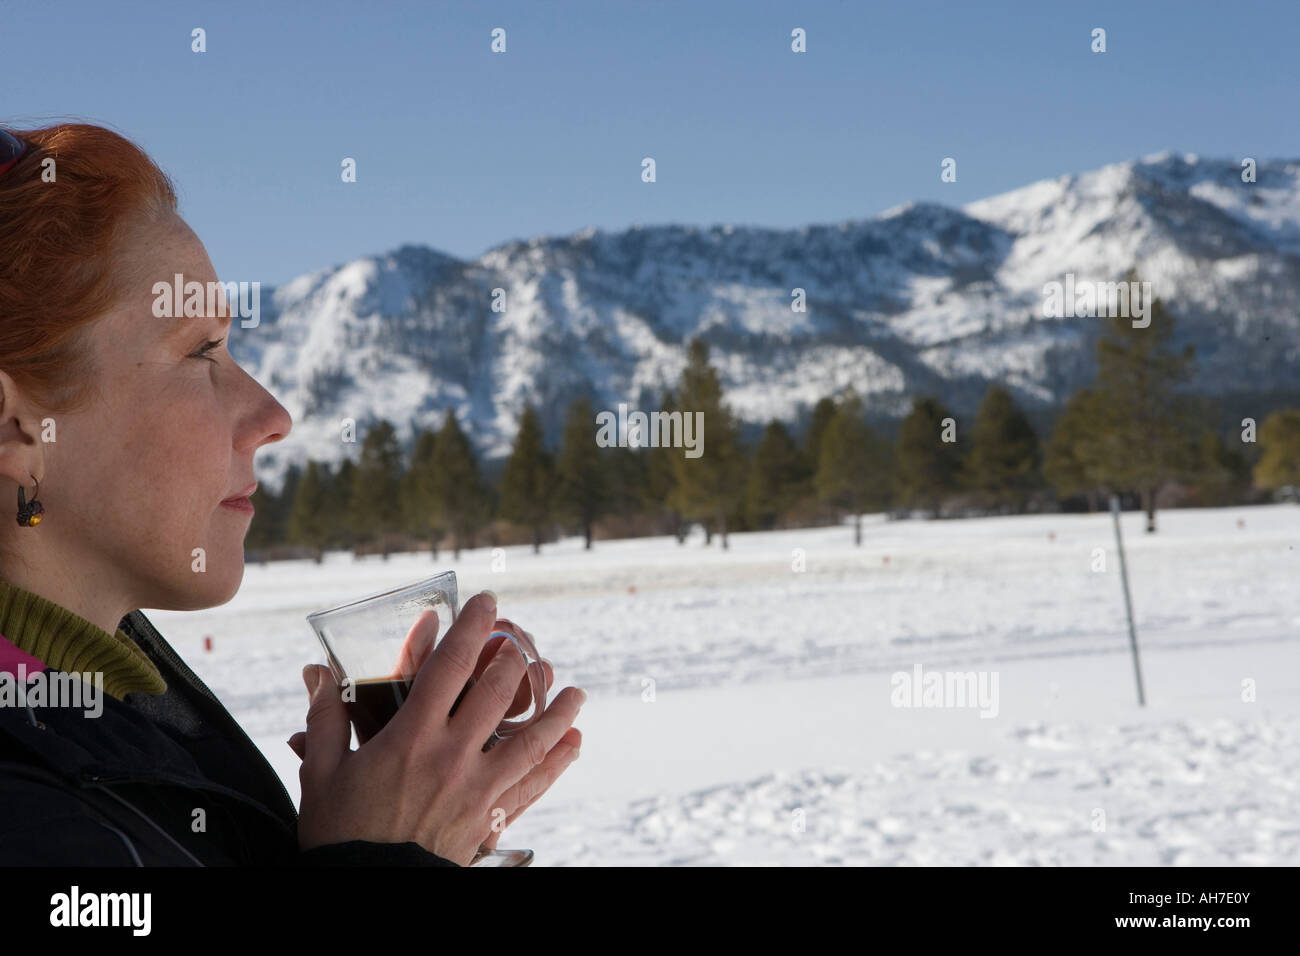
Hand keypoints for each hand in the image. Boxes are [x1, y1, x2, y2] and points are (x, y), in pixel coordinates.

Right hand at [292, 592, 584, 864]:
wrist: (364, 889)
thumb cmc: (341, 834)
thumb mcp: (323, 773)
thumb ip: (326, 718)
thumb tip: (318, 673)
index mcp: (411, 737)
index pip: (450, 666)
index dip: (472, 628)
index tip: (487, 603)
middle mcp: (451, 756)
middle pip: (496, 694)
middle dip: (514, 660)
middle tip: (522, 641)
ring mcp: (476, 789)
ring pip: (530, 740)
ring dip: (556, 713)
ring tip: (575, 693)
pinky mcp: (489, 820)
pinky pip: (532, 787)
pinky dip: (557, 765)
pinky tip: (572, 746)